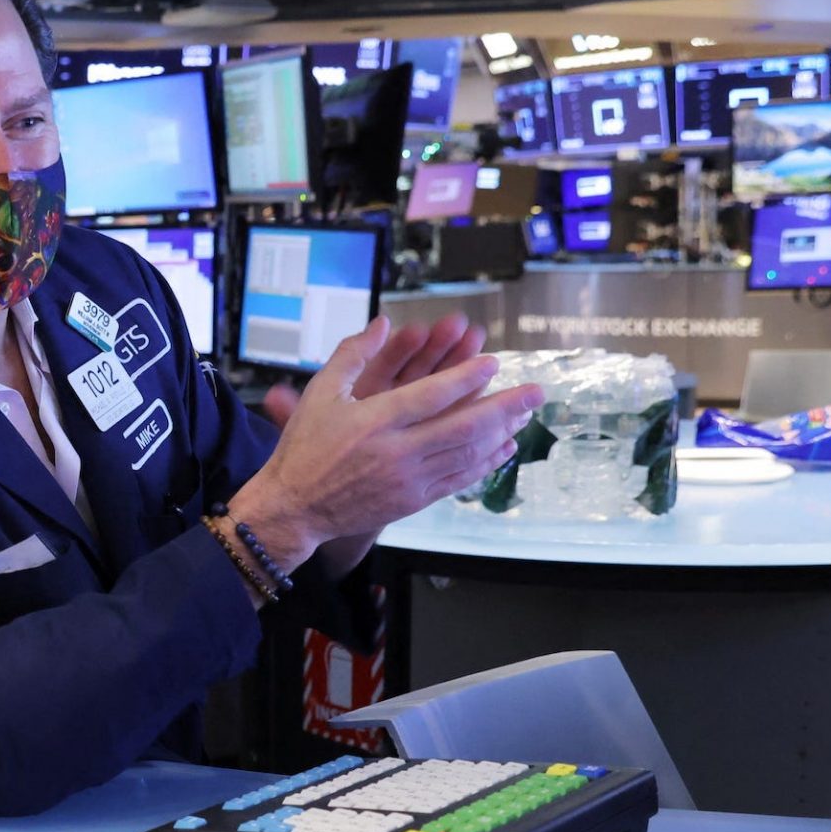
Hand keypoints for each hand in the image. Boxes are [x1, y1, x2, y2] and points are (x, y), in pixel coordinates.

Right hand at [229, 317, 543, 570]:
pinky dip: (485, 463)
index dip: (466, 377)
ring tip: (526, 415)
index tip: (492, 363)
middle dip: (505, 407)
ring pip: (467, 453)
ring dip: (502, 432)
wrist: (295, 507)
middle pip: (463, 426)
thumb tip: (382, 324)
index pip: (432, 395)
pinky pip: (459, 479)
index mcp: (374, 420)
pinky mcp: (413, 500)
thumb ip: (353, 354)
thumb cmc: (305, 448)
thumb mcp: (321, 392)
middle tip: (535, 391)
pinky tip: (503, 448)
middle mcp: (397, 450)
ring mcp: (409, 479)